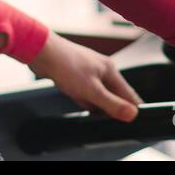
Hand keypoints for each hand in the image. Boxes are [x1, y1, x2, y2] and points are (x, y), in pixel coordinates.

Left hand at [28, 32, 143, 121]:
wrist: (42, 53)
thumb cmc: (66, 66)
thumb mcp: (92, 90)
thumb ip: (112, 104)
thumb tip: (133, 114)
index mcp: (110, 70)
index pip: (129, 94)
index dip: (131, 109)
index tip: (132, 122)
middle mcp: (102, 70)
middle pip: (113, 96)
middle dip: (105, 107)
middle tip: (98, 111)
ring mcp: (89, 72)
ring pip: (97, 96)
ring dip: (89, 102)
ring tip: (78, 95)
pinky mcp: (77, 75)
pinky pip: (84, 92)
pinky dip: (79, 97)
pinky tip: (71, 93)